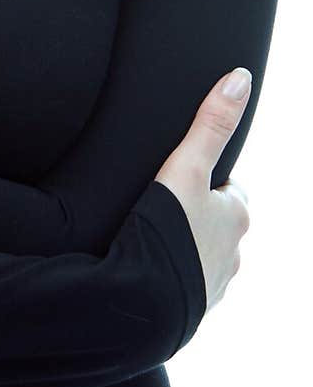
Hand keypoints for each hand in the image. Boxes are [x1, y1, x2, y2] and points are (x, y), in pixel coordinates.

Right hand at [154, 67, 252, 312]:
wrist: (146, 304)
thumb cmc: (168, 233)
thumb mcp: (187, 167)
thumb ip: (210, 124)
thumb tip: (241, 78)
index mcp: (237, 215)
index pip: (228, 188)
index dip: (202, 179)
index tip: (178, 179)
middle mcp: (235, 252)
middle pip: (215, 222)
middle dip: (193, 215)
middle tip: (158, 206)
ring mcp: (215, 283)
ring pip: (201, 254)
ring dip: (182, 246)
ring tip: (147, 237)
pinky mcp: (194, 308)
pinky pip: (184, 283)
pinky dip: (170, 274)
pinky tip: (146, 266)